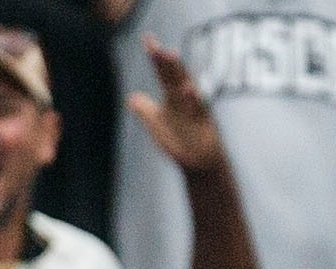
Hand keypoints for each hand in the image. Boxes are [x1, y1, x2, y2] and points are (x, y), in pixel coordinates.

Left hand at [128, 39, 226, 174]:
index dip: (155, 57)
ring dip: (179, 71)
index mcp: (172, 95)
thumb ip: (146, 110)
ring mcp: (194, 107)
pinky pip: (199, 108)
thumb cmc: (179, 141)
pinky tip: (188, 89)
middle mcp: (184, 97)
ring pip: (186, 85)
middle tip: (156, 45)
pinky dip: (194, 99)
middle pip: (173, 74)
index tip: (148, 40)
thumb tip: (131, 98)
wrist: (198, 162)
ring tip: (170, 54)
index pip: (162, 73)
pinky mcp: (204, 121)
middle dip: (165, 59)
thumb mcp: (157, 125)